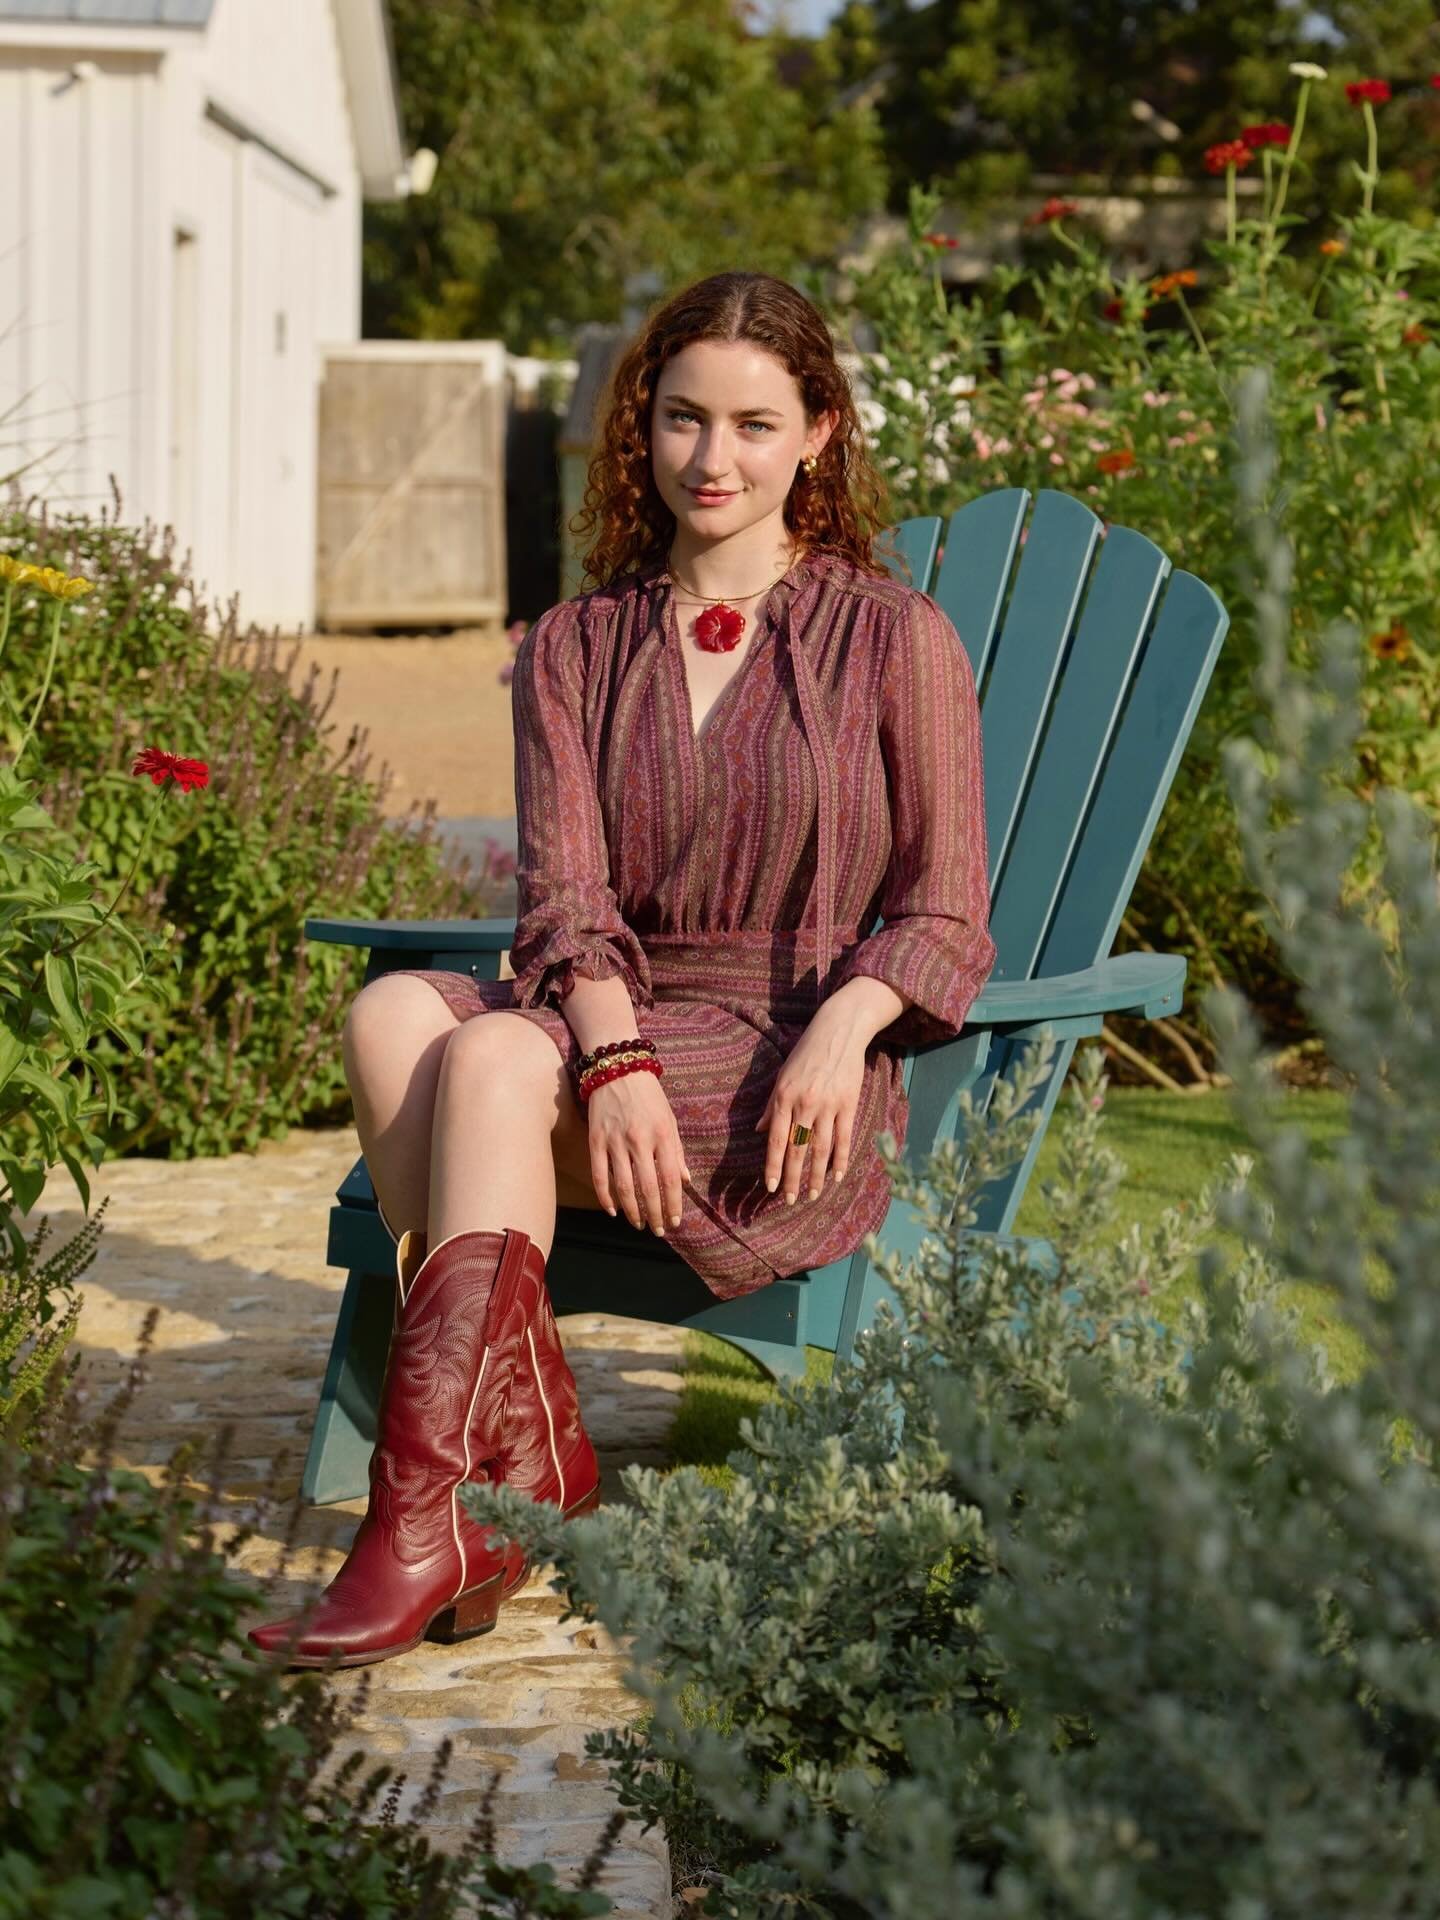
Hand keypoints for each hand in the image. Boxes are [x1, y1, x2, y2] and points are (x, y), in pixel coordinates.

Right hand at [586, 1069, 692, 1236]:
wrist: (618, 1069)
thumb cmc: (649, 1095)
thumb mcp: (670, 1119)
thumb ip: (677, 1151)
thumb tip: (686, 1181)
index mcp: (662, 1134)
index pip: (671, 1178)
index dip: (674, 1203)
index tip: (676, 1220)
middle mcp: (639, 1140)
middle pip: (647, 1187)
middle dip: (655, 1214)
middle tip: (659, 1230)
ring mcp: (615, 1141)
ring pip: (623, 1186)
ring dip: (632, 1211)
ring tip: (639, 1224)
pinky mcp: (596, 1140)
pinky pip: (599, 1175)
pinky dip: (605, 1197)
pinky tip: (613, 1211)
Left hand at [754, 1008, 866, 1203]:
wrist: (838, 1031)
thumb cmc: (806, 1053)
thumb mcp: (782, 1076)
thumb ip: (772, 1105)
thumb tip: (759, 1130)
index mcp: (784, 1097)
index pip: (777, 1140)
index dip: (774, 1166)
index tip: (771, 1187)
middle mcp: (805, 1103)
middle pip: (797, 1149)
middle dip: (792, 1178)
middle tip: (789, 1200)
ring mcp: (829, 1105)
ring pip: (820, 1149)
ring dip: (815, 1176)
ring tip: (811, 1195)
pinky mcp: (848, 1104)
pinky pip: (844, 1138)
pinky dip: (841, 1160)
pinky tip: (837, 1177)